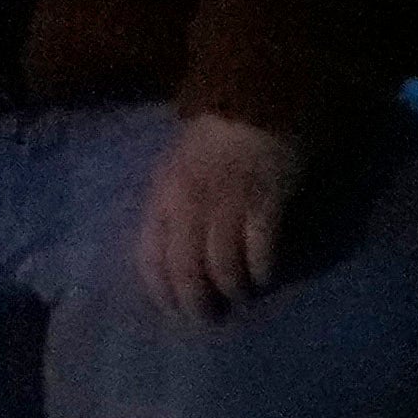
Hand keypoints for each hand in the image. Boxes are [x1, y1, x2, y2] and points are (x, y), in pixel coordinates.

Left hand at [134, 113, 313, 320]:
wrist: (258, 98)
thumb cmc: (215, 135)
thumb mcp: (177, 168)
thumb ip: (172, 206)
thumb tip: (177, 251)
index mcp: (162, 197)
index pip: (150, 258)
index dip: (161, 291)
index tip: (173, 310)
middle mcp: (188, 205)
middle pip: (186, 270)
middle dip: (196, 303)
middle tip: (209, 320)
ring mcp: (228, 204)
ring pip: (222, 266)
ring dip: (232, 290)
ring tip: (243, 297)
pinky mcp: (265, 201)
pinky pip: (259, 250)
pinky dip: (262, 271)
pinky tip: (268, 277)